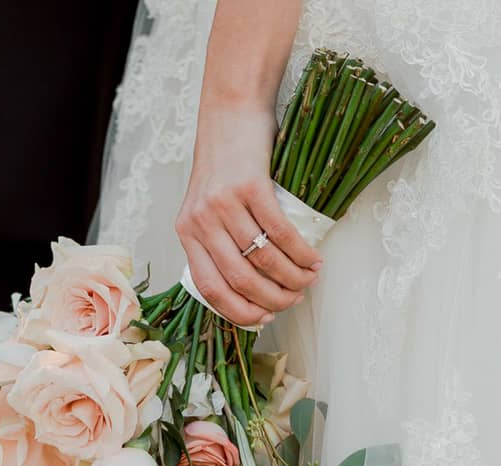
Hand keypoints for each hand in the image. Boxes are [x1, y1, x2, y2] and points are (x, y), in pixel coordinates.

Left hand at [176, 105, 323, 326]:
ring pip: (262, 259)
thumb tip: (251, 284)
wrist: (230, 112)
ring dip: (292, 278)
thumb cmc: (225, 161)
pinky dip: (301, 253)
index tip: (263, 318)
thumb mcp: (208, 203)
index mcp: (186, 232)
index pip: (208, 287)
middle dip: (272, 299)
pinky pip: (279, 232)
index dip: (238, 310)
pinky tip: (313, 258)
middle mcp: (200, 221)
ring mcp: (223, 204)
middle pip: (238, 279)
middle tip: (294, 299)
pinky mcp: (250, 186)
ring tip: (309, 279)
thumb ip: (219, 238)